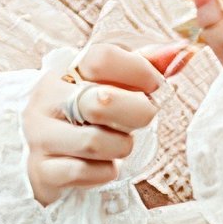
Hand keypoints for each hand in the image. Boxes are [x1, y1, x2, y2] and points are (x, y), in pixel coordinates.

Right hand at [23, 42, 188, 206]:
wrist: (46, 158)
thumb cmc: (88, 116)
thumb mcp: (111, 85)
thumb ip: (145, 66)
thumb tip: (182, 51)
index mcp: (66, 70)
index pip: (102, 57)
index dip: (139, 70)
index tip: (155, 85)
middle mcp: (48, 99)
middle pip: (102, 101)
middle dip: (137, 113)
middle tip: (143, 118)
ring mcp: (40, 135)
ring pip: (96, 142)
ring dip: (121, 147)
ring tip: (118, 144)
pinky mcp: (42, 170)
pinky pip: (85, 172)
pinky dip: (104, 172)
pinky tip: (101, 165)